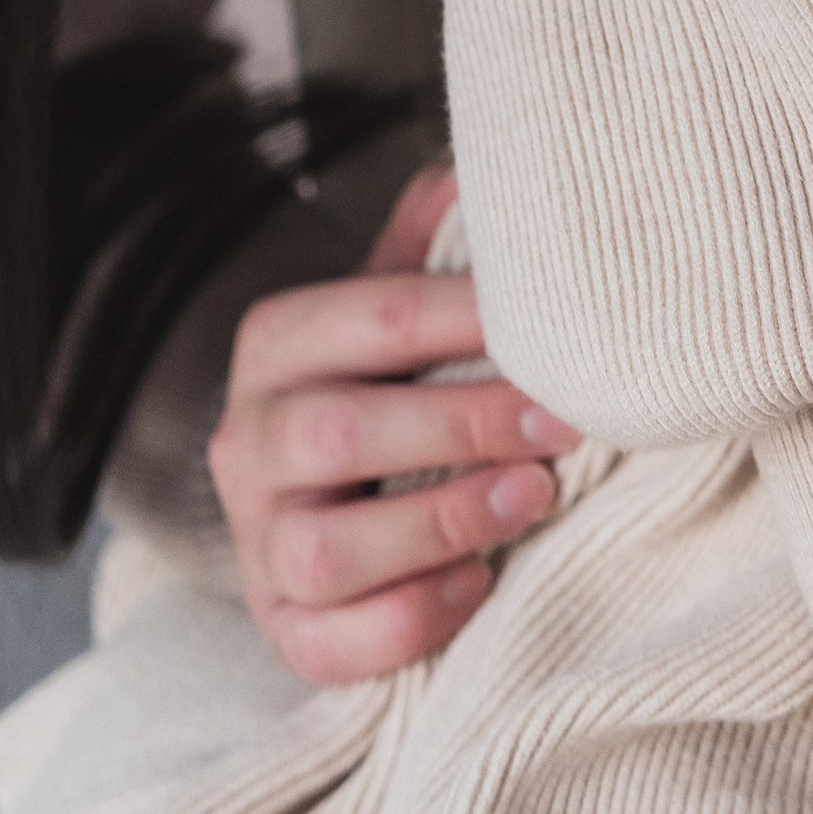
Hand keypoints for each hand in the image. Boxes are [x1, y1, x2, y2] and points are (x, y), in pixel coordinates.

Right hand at [208, 165, 581, 685]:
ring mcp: (256, 542)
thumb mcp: (389, 305)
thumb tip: (475, 169)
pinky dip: (409, 621)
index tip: (565, 329)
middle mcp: (247, 440)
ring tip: (535, 498)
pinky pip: (327, 644)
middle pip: (340, 433)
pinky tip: (480, 584)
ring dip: (440, 524)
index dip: (471, 320)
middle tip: (565, 423)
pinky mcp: (280, 626)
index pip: (375, 317)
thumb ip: (428, 245)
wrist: (308, 491)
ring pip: (326, 549)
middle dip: (462, 425)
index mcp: (278, 342)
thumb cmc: (376, 384)